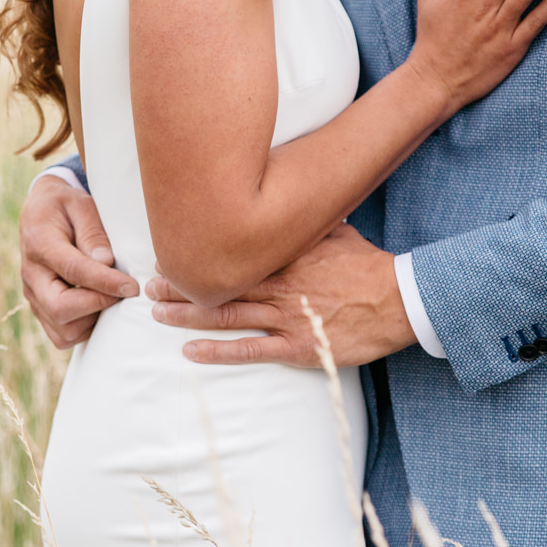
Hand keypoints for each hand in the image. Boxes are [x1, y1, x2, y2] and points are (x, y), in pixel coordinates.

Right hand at [19, 175, 138, 348]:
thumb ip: (93, 232)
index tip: (132, 286)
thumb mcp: (81, 205)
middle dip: (98, 305)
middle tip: (125, 293)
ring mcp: (33, 296)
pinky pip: (62, 335)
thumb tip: (106, 262)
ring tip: (113, 297)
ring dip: (93, 319)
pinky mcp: (40, 309)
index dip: (105, 282)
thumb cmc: (64, 206)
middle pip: (60, 308)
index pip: (74, 270)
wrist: (38, 212)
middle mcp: (31, 275)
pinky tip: (100, 306)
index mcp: (39, 243)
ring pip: (62, 329)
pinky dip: (84, 328)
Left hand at [145, 225, 415, 366]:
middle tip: (147, 283)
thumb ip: (307, 221)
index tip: (169, 247)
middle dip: (182, 282)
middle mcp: (280, 283)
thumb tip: (294, 194)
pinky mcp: (297, 346)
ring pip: (227, 314)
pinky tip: (190, 351)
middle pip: (221, 282)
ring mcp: (287, 316)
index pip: (233, 250)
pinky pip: (250, 349)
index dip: (198, 251)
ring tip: (156, 312)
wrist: (400, 300)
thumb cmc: (368, 265)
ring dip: (188, 313)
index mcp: (287, 254)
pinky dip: (218, 351)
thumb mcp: (336, 231)